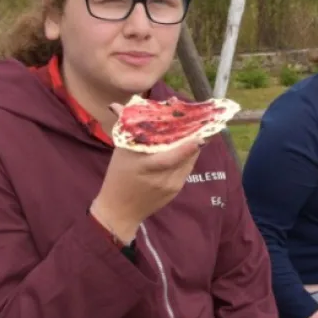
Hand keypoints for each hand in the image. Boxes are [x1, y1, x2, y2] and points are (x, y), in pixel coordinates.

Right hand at [90, 103, 202, 242]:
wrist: (120, 211)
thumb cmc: (118, 178)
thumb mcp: (120, 153)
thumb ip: (126, 129)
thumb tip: (116, 105)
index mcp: (146, 167)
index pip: (171, 157)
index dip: (187, 147)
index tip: (200, 135)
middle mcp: (163, 178)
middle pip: (186, 155)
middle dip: (194, 137)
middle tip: (199, 119)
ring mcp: (172, 186)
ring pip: (190, 160)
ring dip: (194, 145)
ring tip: (197, 128)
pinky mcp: (177, 190)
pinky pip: (187, 167)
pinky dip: (188, 155)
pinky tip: (189, 144)